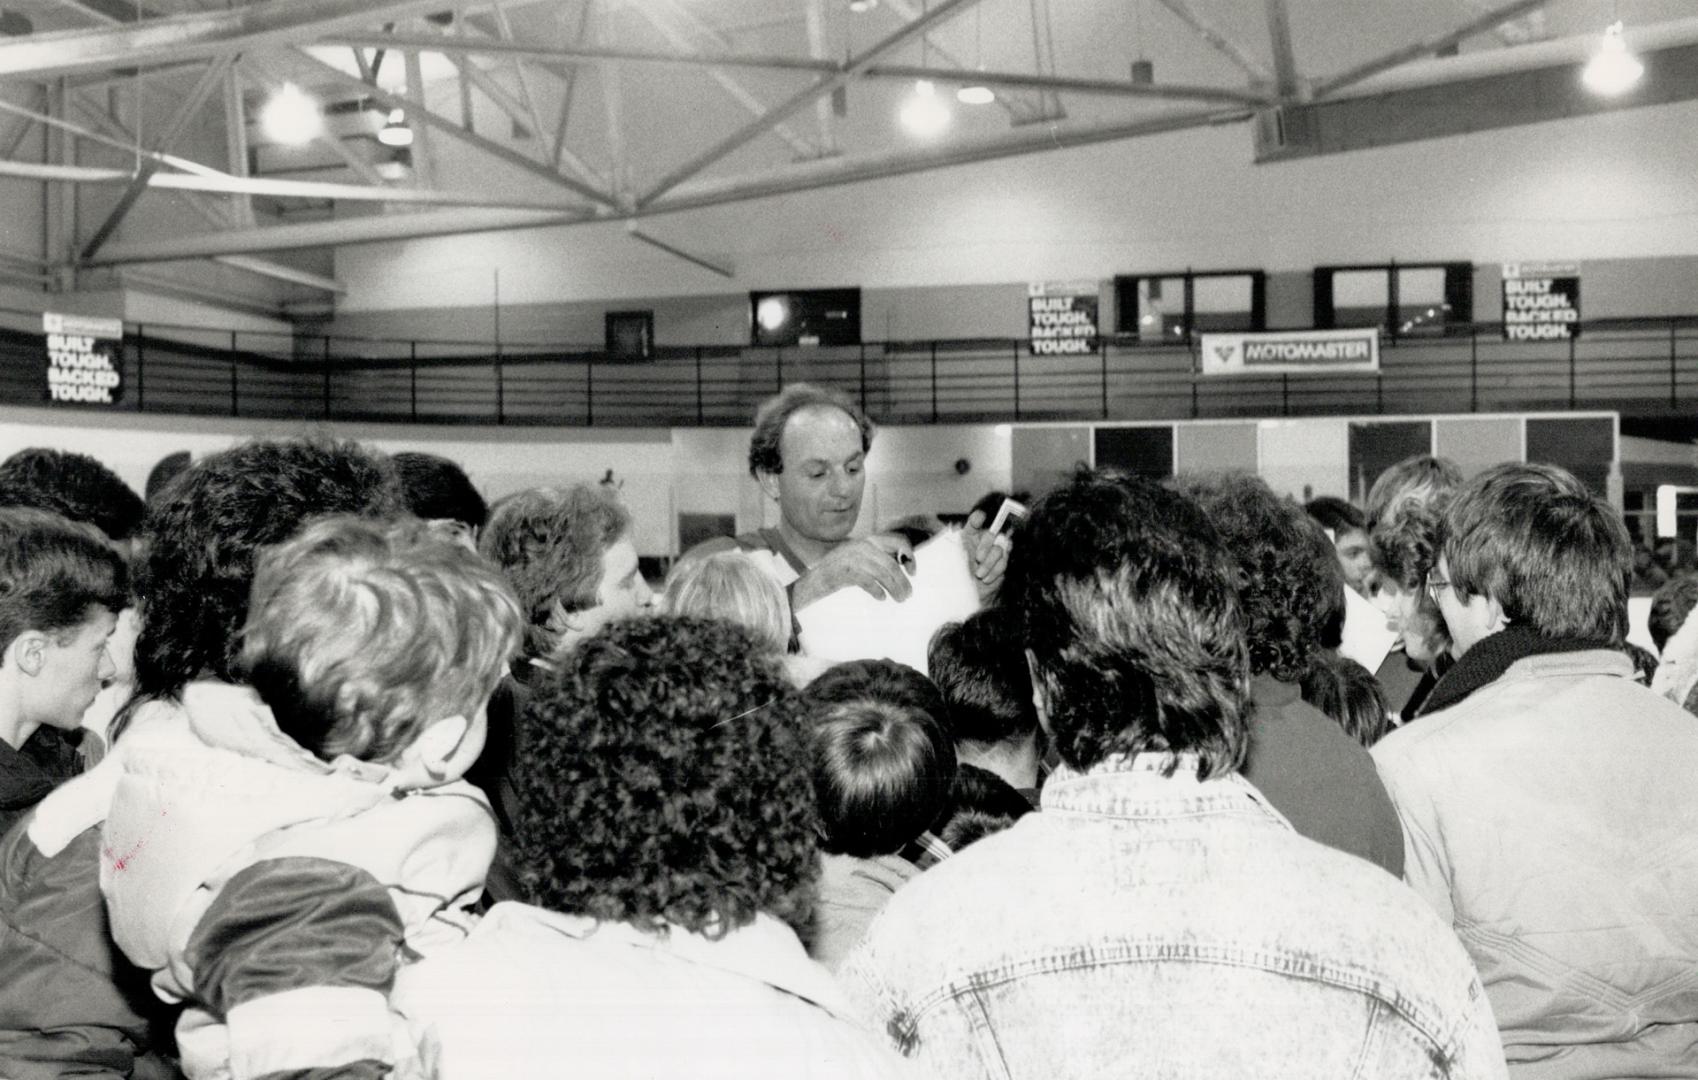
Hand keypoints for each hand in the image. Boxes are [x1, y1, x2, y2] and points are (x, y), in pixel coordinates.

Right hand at [792, 534, 915, 609]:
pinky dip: (877, 590)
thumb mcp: (858, 560)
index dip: (909, 556)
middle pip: (891, 563)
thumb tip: (901, 567)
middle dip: (903, 580)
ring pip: (883, 573)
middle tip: (908, 595)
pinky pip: (868, 581)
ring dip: (895, 588)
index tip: (913, 572)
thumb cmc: (837, 575)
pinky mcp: (845, 572)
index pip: (896, 542)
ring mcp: (852, 558)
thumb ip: (876, 559)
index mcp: (866, 541)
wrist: (812, 582)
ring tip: (900, 599)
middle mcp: (860, 546)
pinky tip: (881, 598)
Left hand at [961, 509, 1008, 601]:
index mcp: (970, 535)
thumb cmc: (960, 574)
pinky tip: (985, 578)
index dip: (978, 517)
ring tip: (979, 574)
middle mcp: (984, 540)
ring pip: (998, 549)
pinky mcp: (1002, 562)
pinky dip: (994, 572)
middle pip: (991, 533)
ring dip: (988, 564)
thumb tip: (960, 539)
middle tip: (978, 558)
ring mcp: (995, 551)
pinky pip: (1003, 563)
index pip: (976, 520)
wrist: (971, 592)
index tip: (978, 518)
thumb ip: (958, 547)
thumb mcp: (954, 560)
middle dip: (985, 546)